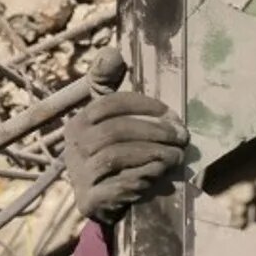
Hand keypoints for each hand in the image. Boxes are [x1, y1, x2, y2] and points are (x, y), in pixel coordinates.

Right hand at [62, 55, 189, 225]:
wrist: (105, 203)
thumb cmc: (114, 154)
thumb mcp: (111, 120)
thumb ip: (110, 87)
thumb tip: (112, 52)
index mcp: (79, 122)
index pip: (108, 103)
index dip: (143, 105)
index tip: (172, 114)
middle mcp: (73, 147)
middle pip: (115, 130)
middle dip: (154, 132)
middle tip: (182, 139)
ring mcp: (78, 175)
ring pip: (115, 156)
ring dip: (152, 154)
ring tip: (176, 157)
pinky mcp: (89, 201)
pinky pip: (115, 186)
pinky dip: (141, 178)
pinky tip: (159, 176)